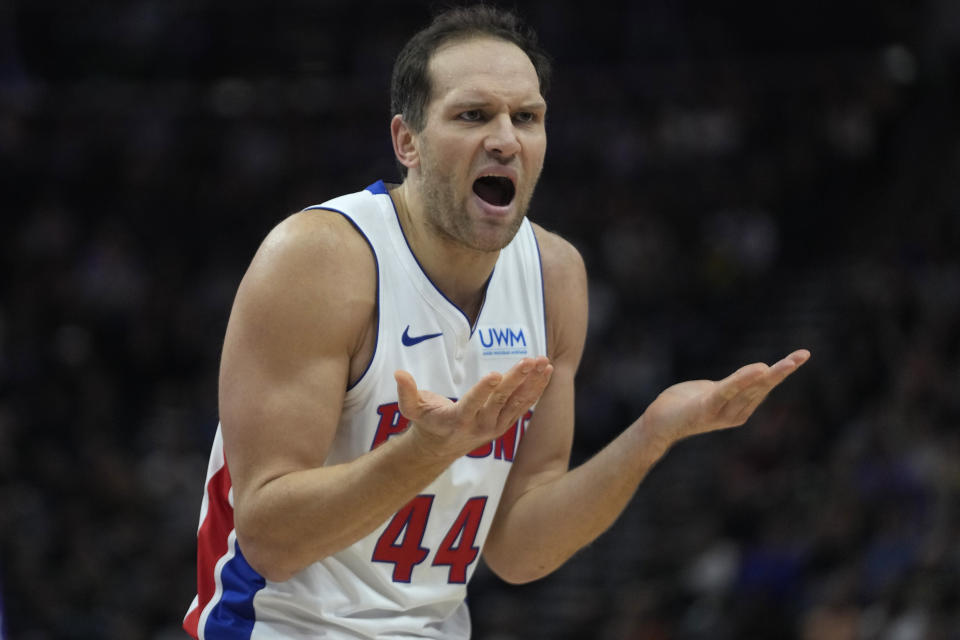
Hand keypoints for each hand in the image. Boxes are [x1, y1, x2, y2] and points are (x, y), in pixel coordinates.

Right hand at [394, 356, 553, 459]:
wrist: (442, 447)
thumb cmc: (426, 421)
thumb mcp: (411, 409)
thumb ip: (406, 391)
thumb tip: (398, 372)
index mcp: (457, 420)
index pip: (472, 404)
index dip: (483, 390)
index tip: (495, 374)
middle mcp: (480, 425)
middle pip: (500, 401)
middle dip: (515, 379)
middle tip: (528, 361)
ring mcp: (496, 426)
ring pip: (517, 402)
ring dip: (532, 382)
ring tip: (543, 362)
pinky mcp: (506, 423)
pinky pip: (524, 405)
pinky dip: (536, 388)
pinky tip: (547, 371)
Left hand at [642, 349, 810, 449]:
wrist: (657, 424)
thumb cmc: (683, 404)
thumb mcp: (713, 390)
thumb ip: (732, 385)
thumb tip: (756, 373)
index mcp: (739, 408)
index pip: (763, 386)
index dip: (781, 371)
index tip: (801, 355)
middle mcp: (736, 414)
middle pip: (762, 387)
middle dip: (783, 370)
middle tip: (804, 355)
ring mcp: (722, 413)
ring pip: (749, 388)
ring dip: (769, 373)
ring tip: (789, 361)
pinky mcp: (705, 408)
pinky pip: (727, 391)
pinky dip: (743, 380)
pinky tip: (758, 370)